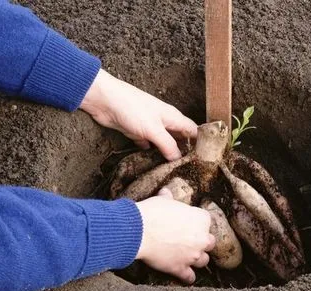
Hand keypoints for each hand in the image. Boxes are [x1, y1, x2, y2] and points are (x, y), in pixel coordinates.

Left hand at [80, 69, 196, 160]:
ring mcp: (150, 127)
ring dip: (167, 154)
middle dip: (184, 151)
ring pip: (164, 143)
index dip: (201, 143)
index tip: (206, 159)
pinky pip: (148, 145)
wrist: (104, 100)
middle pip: (179, 138)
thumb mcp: (154, 129)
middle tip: (190, 170)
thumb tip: (178, 159)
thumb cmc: (132, 108)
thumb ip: (168, 145)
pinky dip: (150, 153)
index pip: (193, 130)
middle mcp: (164, 122)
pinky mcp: (137, 132)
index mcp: (173, 117)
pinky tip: (152, 164)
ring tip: (173, 171)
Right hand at [136, 188, 214, 283]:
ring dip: (197, 259)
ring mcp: (192, 255)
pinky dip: (188, 277)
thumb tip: (165, 192)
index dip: (197, 222)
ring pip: (203, 261)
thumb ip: (168, 198)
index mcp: (201, 219)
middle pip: (209, 242)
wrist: (139, 230)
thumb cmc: (152, 212)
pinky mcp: (180, 268)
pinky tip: (186, 276)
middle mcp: (201, 238)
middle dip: (201, 242)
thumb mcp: (163, 201)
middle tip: (191, 240)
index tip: (189, 223)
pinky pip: (190, 277)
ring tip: (189, 257)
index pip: (206, 220)